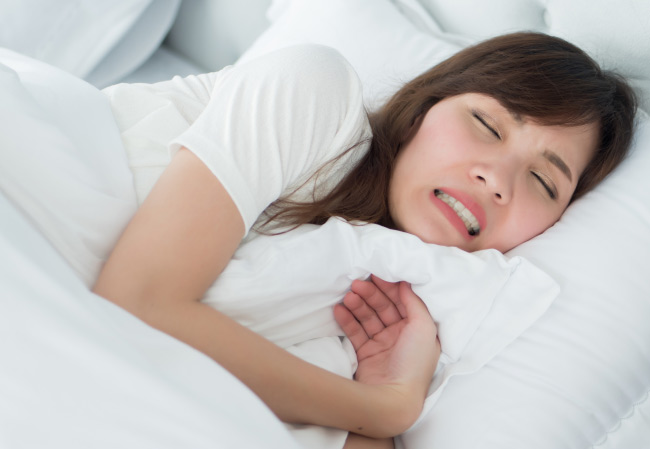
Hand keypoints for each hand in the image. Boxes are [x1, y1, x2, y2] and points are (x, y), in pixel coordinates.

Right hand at [334, 276, 440, 405]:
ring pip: (368, 317)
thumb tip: (406, 282)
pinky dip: (347, 319)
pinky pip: (355, 331)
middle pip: (383, 307)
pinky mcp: (365, 354)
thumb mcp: (424, 328)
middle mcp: (401, 335)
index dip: (390, 287)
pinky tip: (339, 309)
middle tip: (356, 283)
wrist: (392, 399)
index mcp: (418, 329)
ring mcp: (382, 345)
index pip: (402, 301)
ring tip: (348, 296)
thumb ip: (415, 302)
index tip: (376, 274)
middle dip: (371, 294)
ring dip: (358, 304)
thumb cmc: (413, 363)